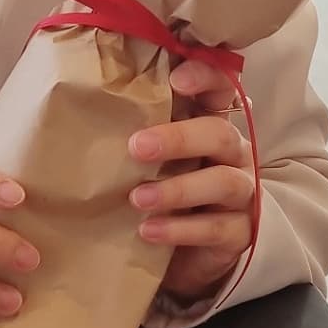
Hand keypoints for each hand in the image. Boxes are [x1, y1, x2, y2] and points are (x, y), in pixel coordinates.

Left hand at [128, 57, 254, 305]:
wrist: (188, 250)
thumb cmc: (163, 189)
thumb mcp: (152, 156)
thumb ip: (136, 129)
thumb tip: (84, 103)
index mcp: (212, 123)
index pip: (221, 87)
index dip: (205, 77)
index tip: (175, 79)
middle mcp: (233, 153)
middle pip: (219, 134)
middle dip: (179, 138)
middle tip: (137, 147)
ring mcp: (243, 192)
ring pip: (223, 182)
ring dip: (178, 189)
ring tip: (137, 198)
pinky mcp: (242, 233)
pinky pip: (217, 228)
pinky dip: (181, 229)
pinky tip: (148, 230)